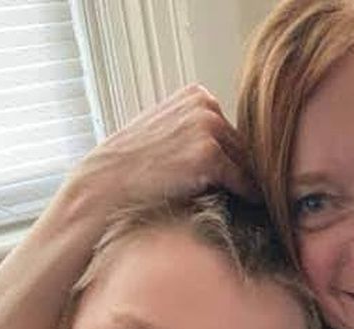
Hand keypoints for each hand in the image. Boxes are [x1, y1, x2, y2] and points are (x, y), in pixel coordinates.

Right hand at [68, 84, 257, 207]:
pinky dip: (245, 198)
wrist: (106, 186)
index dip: (234, 160)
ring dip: (243, 187)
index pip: (235, 132)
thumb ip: (198, 131)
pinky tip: (239, 208)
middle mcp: (205, 104)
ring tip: (231, 204)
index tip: (227, 180)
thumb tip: (240, 152)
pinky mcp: (210, 154)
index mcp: (197, 95)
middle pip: (245, 148)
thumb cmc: (134, 167)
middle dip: (240, 173)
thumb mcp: (167, 131)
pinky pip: (244, 182)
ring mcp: (208, 127)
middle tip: (233, 197)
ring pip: (247, 165)